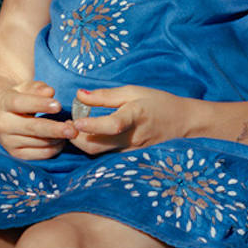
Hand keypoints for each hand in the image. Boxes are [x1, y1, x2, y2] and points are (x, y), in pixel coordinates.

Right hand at [0, 79, 76, 160]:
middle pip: (31, 128)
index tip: (58, 105)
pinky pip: (39, 154)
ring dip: (58, 138)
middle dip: (54, 129)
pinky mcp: (15, 154)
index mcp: (3, 103)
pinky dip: (54, 149)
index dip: (39, 105)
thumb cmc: (14, 97)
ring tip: (71, 131)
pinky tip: (62, 140)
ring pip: (38, 142)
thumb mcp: (23, 87)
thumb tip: (50, 92)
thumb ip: (36, 87)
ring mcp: (7, 141)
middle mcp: (2, 124)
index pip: (20, 104)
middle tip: (72, 129)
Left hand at [69, 85, 197, 154]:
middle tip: (66, 123)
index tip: (76, 122)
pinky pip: (105, 154)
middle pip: (98, 146)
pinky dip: (92, 146)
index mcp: (135, 115)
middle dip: (77, 138)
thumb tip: (79, 95)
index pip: (112, 124)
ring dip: (82, 143)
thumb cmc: (157, 102)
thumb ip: (105, 95)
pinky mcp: (128, 156)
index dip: (93, 125)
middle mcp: (132, 137)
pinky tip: (87, 134)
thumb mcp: (132, 91)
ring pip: (99, 153)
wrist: (181, 122)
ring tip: (74, 127)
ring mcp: (130, 150)